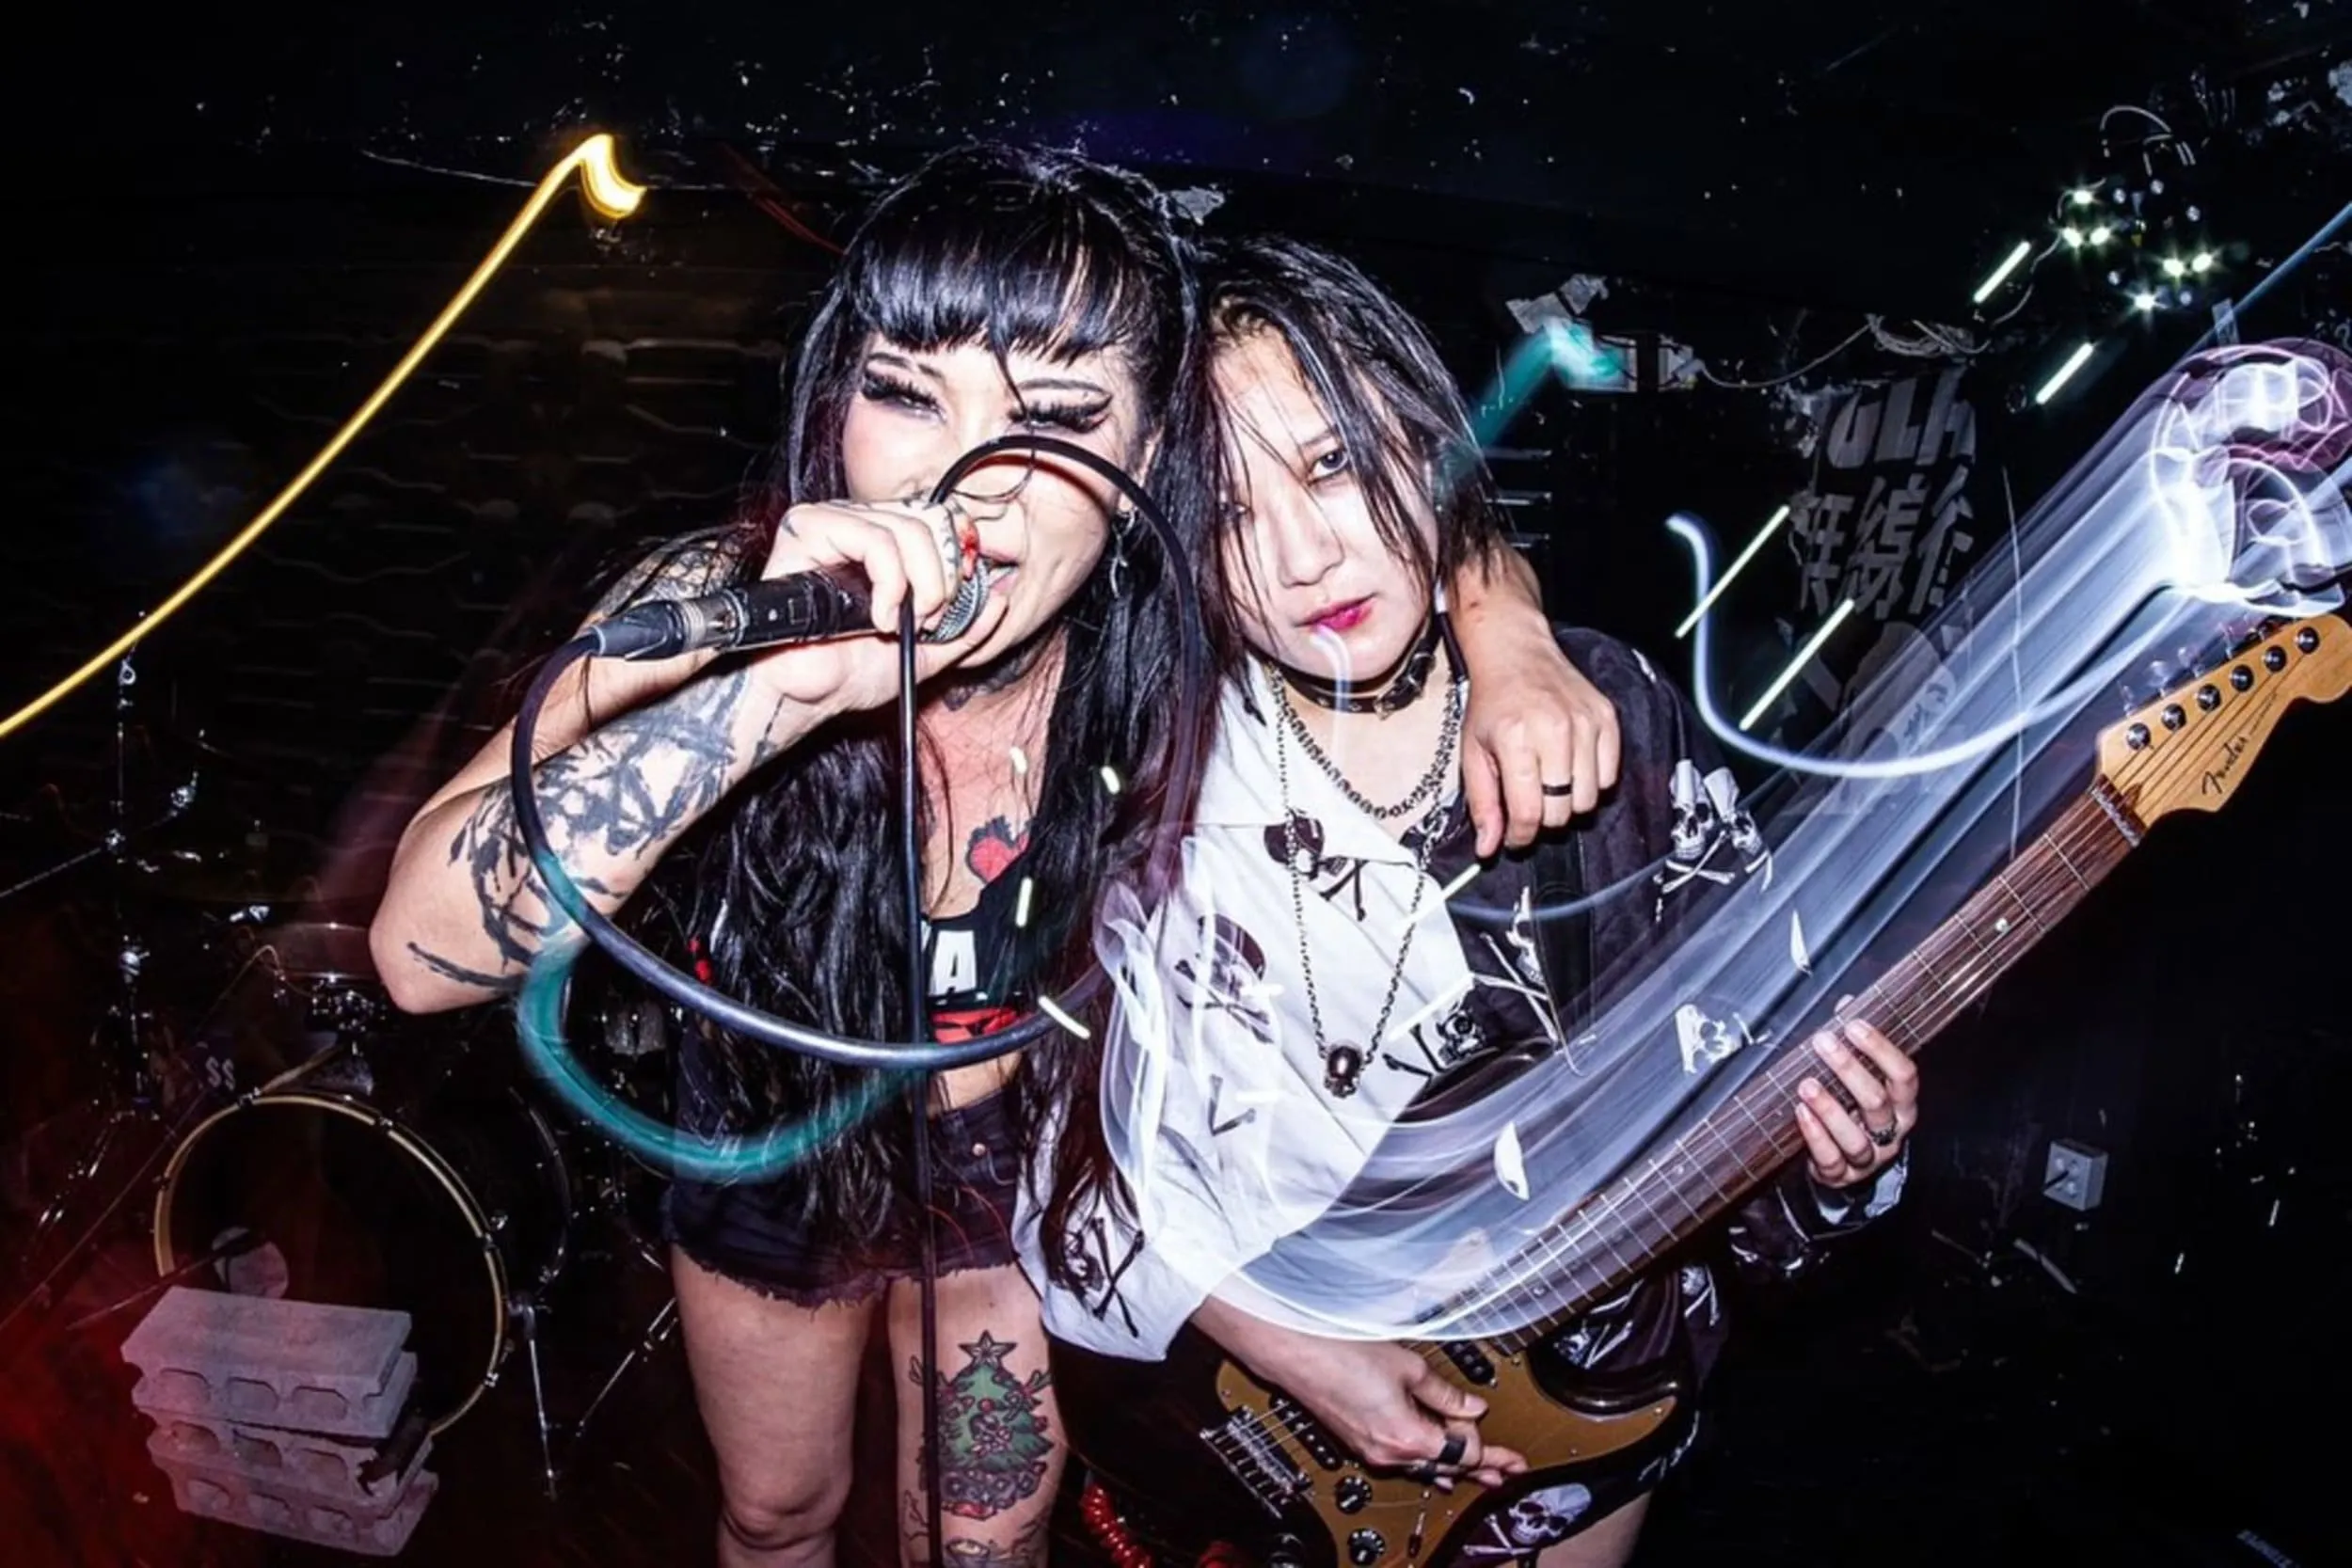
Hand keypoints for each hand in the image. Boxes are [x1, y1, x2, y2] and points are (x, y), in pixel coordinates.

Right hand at [741, 498, 1007, 713]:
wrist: (805, 696)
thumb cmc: (849, 674)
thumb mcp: (924, 653)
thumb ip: (965, 629)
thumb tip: (1003, 599)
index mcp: (881, 543)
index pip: (935, 515)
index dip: (959, 548)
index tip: (964, 586)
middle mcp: (856, 524)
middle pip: (927, 520)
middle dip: (942, 577)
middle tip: (930, 618)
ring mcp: (831, 522)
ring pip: (905, 528)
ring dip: (920, 584)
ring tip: (901, 623)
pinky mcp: (807, 529)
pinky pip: (874, 539)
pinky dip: (890, 582)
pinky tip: (879, 617)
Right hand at [1244, 1333, 1528, 1490]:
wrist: (1297, 1352)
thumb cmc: (1342, 1353)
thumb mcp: (1408, 1366)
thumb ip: (1444, 1393)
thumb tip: (1472, 1406)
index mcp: (1408, 1437)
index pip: (1462, 1453)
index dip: (1489, 1449)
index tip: (1511, 1455)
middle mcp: (1390, 1453)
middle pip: (1446, 1466)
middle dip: (1478, 1466)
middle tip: (1506, 1471)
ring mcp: (1372, 1450)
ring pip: (1424, 1463)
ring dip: (1452, 1463)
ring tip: (1480, 1474)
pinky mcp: (1360, 1440)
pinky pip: (1404, 1457)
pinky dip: (1426, 1457)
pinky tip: (1436, 1462)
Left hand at [1458, 628, 1620, 855]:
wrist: (1516, 652)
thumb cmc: (1492, 704)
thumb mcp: (1473, 753)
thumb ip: (1482, 804)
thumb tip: (1488, 849)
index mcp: (1516, 738)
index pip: (1530, 813)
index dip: (1522, 836)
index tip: (1516, 837)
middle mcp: (1555, 729)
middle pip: (1562, 811)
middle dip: (1543, 820)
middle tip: (1530, 805)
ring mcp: (1586, 723)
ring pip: (1589, 798)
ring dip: (1568, 803)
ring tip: (1549, 785)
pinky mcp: (1607, 718)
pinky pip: (1609, 775)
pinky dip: (1591, 782)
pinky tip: (1570, 768)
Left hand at [1794, 1017, 1919, 1186]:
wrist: (1843, 1159)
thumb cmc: (1852, 1106)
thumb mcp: (1858, 1074)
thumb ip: (1854, 1042)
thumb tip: (1846, 1004)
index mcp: (1901, 1103)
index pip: (1904, 1075)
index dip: (1881, 1049)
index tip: (1853, 1025)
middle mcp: (1890, 1131)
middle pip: (1877, 1101)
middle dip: (1848, 1069)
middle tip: (1822, 1043)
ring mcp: (1868, 1157)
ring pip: (1855, 1138)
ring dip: (1830, 1109)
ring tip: (1806, 1085)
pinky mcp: (1843, 1176)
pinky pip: (1831, 1160)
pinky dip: (1815, 1137)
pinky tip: (1801, 1114)